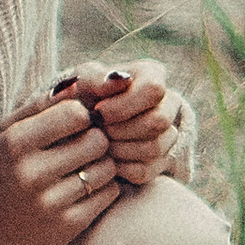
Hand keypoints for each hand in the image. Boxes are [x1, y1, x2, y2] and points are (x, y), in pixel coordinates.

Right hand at [0, 91, 123, 244]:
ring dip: (103, 164)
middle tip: (86, 145)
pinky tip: (87, 187)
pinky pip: (110, 193)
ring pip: (107, 168)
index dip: (84, 115)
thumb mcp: (11, 131)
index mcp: (16, 144)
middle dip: (97, 140)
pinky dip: (105, 187)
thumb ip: (42, 103)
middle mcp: (31, 173)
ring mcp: (51, 202)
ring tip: (85, 166)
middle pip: (97, 141)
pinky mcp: (69, 225)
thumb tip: (80, 80)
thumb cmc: (7, 168)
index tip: (78, 123)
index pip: (75, 114)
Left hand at [60, 62, 184, 187]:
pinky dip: (120, 167)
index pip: (153, 90)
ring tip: (100, 141)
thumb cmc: (79, 95)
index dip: (125, 105)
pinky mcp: (160, 162)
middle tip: (99, 129)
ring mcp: (168, 133)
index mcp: (152, 74)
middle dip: (122, 129)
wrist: (76, 123)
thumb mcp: (81, 81)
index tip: (98, 111)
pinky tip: (106, 157)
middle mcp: (167, 102)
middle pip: (158, 121)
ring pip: (155, 148)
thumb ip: (97, 78)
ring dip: (120, 149)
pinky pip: (146, 171)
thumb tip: (119, 79)